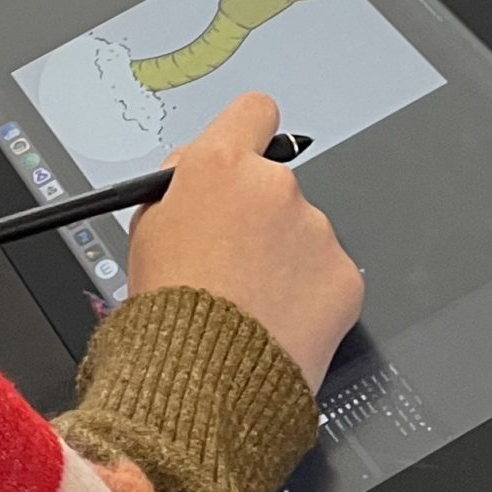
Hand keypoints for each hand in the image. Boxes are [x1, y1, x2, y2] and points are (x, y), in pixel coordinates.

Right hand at [125, 90, 363, 388]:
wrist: (206, 379)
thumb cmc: (169, 309)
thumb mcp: (146, 229)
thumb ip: (180, 187)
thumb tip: (197, 174)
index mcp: (219, 165)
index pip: (254, 111)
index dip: (248, 133)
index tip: (246, 157)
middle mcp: (274, 186)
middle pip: (275, 183)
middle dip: (260, 214)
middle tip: (234, 258)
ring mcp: (315, 229)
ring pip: (303, 232)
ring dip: (285, 257)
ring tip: (252, 302)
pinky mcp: (344, 274)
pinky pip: (327, 272)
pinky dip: (309, 292)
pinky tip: (278, 319)